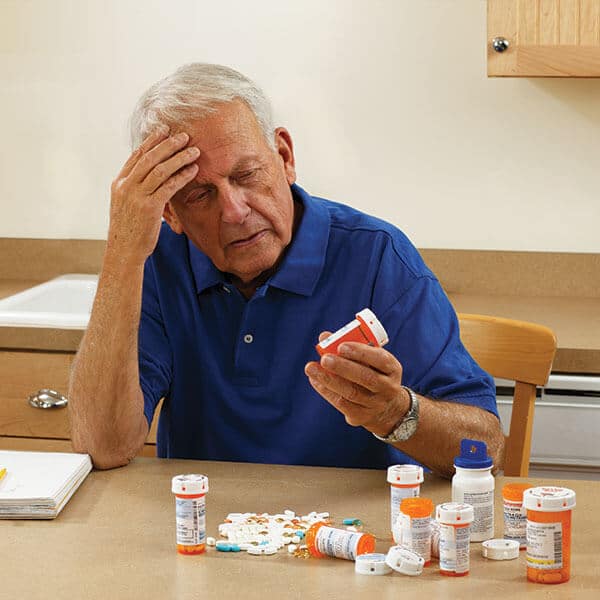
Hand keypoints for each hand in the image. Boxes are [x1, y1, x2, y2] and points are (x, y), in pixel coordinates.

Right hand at [107, 126, 199, 264]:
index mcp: (119, 183)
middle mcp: (126, 186)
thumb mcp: (126, 205)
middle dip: (168, 144)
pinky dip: (182, 176)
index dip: (151, 141)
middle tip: (184, 135)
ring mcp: (136, 196)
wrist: (124, 251)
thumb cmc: (129, 231)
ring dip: (179, 158)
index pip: (136, 156)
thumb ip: (135, 190)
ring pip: (160, 169)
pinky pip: (168, 186)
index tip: (164, 131)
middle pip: (149, 158)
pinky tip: (193, 170)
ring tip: (194, 150)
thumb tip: (148, 178)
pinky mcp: (149, 208)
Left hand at [304, 334, 409, 436]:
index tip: (341, 346)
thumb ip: (350, 347)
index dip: (361, 352)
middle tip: (324, 358)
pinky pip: (342, 404)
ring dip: (328, 379)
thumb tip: (324, 336)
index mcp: (392, 369)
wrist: (387, 408)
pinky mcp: (362, 416)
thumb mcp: (371, 360)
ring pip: (351, 393)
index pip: (380, 359)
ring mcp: (376, 404)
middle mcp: (388, 388)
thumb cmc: (373, 374)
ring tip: (311, 368)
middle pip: (366, 378)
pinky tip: (315, 380)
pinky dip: (326, 391)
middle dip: (343, 367)